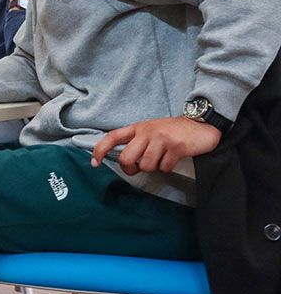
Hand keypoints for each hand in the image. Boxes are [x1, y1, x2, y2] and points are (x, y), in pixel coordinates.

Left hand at [91, 116, 220, 175]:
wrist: (199, 124)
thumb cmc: (172, 131)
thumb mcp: (150, 130)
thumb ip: (137, 142)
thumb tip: (125, 162)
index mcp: (138, 128)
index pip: (112, 137)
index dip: (100, 150)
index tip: (94, 163)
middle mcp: (147, 132)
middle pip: (126, 158)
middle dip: (130, 169)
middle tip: (137, 169)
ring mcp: (161, 139)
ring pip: (146, 166)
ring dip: (153, 168)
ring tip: (162, 158)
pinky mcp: (176, 147)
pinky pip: (164, 167)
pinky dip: (168, 167)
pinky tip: (173, 158)